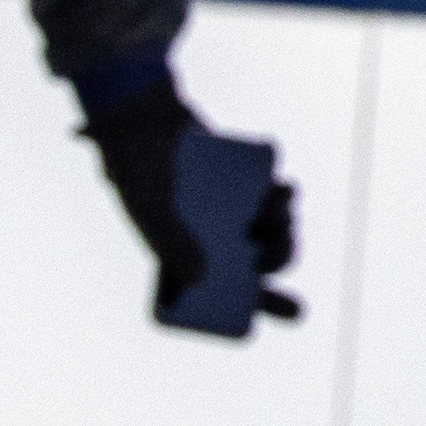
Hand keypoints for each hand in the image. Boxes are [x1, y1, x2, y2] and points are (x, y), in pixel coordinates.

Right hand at [86, 78, 299, 326]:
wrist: (143, 113)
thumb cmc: (135, 166)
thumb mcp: (148, 208)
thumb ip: (171, 243)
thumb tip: (201, 279)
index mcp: (185, 258)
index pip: (226, 295)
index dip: (262, 306)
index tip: (290, 312)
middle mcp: (213, 238)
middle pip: (261, 265)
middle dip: (278, 261)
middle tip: (269, 255)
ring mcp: (232, 209)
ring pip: (275, 231)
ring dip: (284, 228)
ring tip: (270, 214)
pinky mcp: (247, 180)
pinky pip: (279, 196)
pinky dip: (285, 197)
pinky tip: (280, 191)